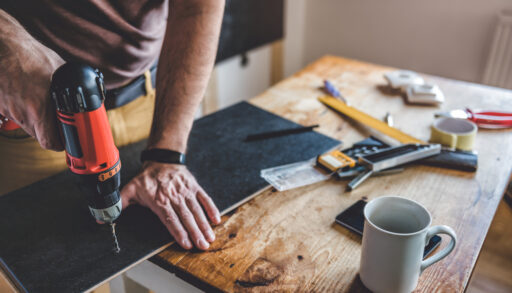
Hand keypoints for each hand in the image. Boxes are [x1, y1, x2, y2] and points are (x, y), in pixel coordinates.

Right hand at [0, 10, 63, 149]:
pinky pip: (14, 115)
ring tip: (40, 103)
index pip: (50, 142)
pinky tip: (27, 96)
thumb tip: (89, 92)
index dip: (60, 143)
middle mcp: (22, 113)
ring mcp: (8, 109)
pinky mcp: (0, 105)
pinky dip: (21, 110)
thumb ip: (74, 86)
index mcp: (38, 108)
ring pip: (26, 126)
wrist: (2, 46)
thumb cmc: (31, 55)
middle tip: (57, 121)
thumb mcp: (61, 71)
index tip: (66, 139)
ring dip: (35, 120)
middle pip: (39, 136)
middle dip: (50, 131)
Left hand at [121, 162, 220, 249]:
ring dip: (204, 225)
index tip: (186, 243)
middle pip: (186, 217)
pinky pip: (204, 199)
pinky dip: (211, 208)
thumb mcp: (130, 189)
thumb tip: (102, 217)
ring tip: (210, 238)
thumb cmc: (146, 178)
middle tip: (203, 246)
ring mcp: (186, 191)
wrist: (162, 159)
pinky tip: (216, 219)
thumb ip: (119, 204)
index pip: (170, 219)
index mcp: (159, 200)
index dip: (178, 232)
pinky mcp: (194, 187)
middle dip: (195, 232)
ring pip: (196, 210)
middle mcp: (174, 197)